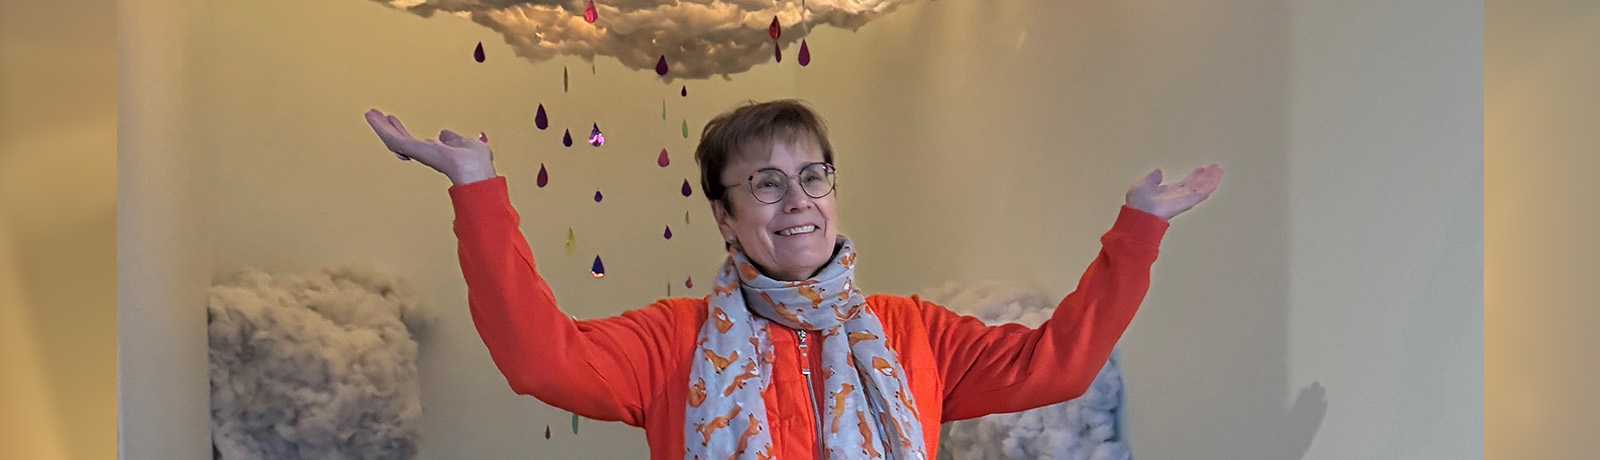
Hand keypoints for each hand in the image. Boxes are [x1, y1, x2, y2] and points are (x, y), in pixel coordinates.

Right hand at [363, 108, 496, 185]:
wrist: (474, 171)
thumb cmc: (477, 163)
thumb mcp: (467, 144)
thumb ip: (455, 139)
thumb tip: (444, 134)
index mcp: (439, 154)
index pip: (419, 143)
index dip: (406, 133)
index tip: (395, 123)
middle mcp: (426, 155)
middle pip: (403, 140)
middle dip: (390, 128)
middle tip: (378, 117)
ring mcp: (418, 153)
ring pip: (394, 139)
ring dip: (381, 126)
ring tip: (371, 114)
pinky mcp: (412, 150)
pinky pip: (393, 138)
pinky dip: (381, 127)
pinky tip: (371, 116)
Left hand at [1125, 164, 1222, 220]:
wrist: (1139, 212)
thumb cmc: (1137, 203)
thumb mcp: (1143, 184)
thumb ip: (1152, 178)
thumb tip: (1158, 171)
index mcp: (1168, 192)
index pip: (1185, 183)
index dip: (1194, 176)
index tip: (1201, 168)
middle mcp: (1178, 196)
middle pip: (1196, 184)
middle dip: (1205, 176)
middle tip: (1215, 167)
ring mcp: (1184, 199)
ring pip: (1201, 188)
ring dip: (1210, 179)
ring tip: (1219, 170)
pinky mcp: (1187, 201)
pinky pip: (1201, 193)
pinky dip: (1209, 185)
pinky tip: (1216, 179)